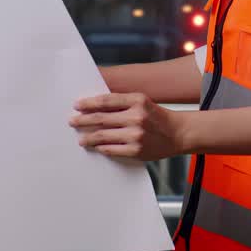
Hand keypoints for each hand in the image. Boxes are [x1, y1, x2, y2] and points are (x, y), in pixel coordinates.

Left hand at [69, 92, 184, 161]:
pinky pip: (111, 149)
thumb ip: (122, 103)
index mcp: (138, 100)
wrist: (178, 133)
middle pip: (101, 118)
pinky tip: (96, 146)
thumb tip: (95, 108)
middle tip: (72, 121)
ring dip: (88, 137)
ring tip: (81, 138)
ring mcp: (136, 135)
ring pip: (103, 135)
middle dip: (83, 120)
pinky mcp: (136, 150)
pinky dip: (101, 147)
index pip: (106, 101)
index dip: (89, 103)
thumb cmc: (157, 117)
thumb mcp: (143, 102)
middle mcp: (136, 116)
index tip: (77, 105)